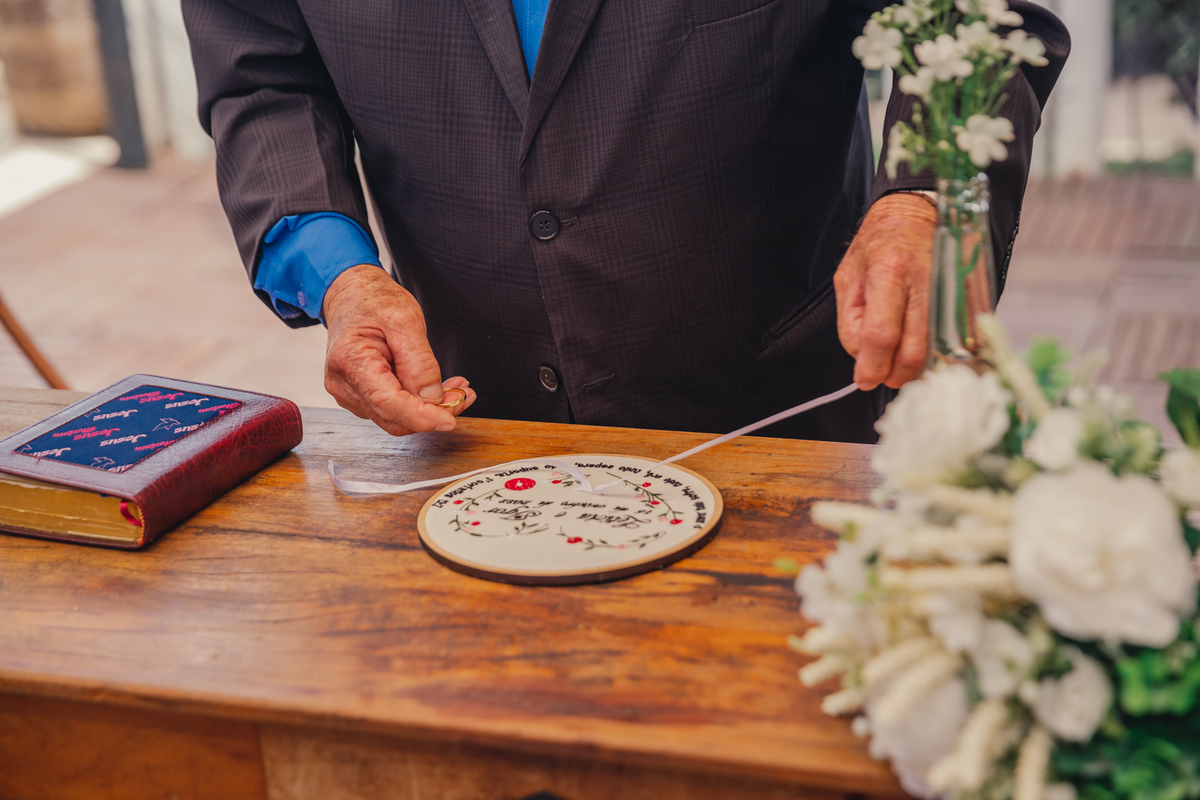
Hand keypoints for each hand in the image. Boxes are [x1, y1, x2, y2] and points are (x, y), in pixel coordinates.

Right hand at [322, 264, 476, 434]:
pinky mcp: (360, 396)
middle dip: (433, 413)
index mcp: (351, 361)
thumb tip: (433, 398)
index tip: (450, 420)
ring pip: (396, 417)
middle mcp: (344, 384)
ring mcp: (350, 393)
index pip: (388, 404)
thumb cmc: (374, 302)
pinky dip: (418, 403)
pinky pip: (392, 409)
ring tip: (456, 387)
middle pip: (394, 418)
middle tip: (464, 394)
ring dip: (429, 408)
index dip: (422, 417)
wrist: (352, 297)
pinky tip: (436, 388)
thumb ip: (420, 362)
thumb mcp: (405, 320)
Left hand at [834, 193, 936, 390]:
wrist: (920, 211)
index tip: (865, 379)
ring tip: (898, 364)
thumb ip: (850, 321)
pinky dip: (936, 356)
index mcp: (889, 272)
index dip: (872, 366)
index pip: (880, 335)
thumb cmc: (878, 244)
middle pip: (914, 351)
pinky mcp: (967, 298)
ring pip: (936, 351)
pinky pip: (955, 341)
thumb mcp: (848, 276)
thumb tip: (862, 359)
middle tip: (883, 376)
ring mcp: (951, 291)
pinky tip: (920, 352)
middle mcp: (924, 283)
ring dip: (915, 370)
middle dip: (895, 375)